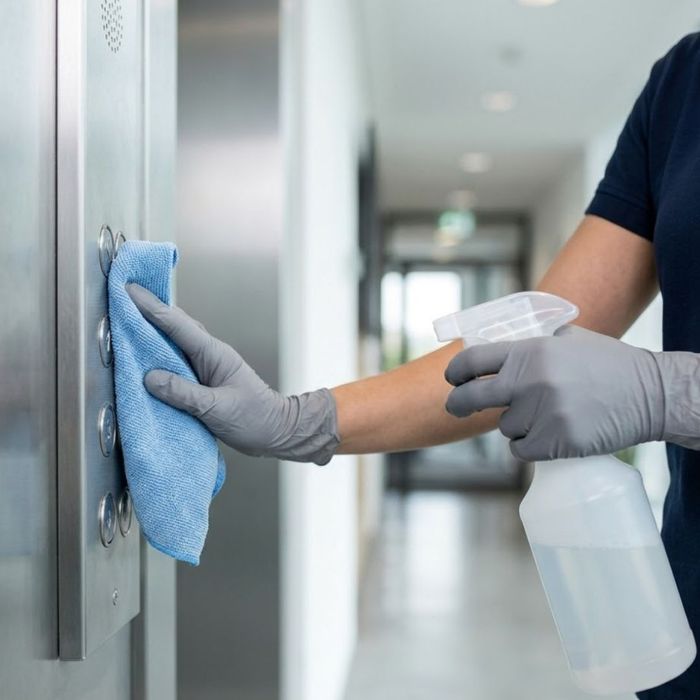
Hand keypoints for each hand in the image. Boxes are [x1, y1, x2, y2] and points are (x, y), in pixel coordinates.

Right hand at [126, 284, 338, 464]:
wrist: (275, 432)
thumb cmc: (255, 419)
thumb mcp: (218, 408)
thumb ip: (184, 394)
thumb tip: (150, 378)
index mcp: (214, 354)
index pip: (177, 325)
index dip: (151, 307)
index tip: (129, 290)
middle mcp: (208, 355)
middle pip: (173, 326)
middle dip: (147, 311)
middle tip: (120, 298)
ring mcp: (206, 366)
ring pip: (174, 342)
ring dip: (151, 331)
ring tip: (125, 321)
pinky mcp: (202, 380)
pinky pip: (176, 361)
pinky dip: (159, 355)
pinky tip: (145, 358)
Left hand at [444, 325, 664, 460]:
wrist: (650, 394)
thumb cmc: (608, 364)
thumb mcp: (568, 338)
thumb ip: (533, 340)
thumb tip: (501, 343)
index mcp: (530, 351)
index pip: (473, 361)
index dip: (456, 372)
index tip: (451, 379)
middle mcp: (530, 381)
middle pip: (472, 398)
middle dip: (458, 405)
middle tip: (455, 408)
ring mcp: (542, 413)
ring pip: (505, 427)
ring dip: (518, 424)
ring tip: (550, 414)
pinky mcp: (554, 441)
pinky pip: (521, 449)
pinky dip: (530, 446)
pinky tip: (552, 434)